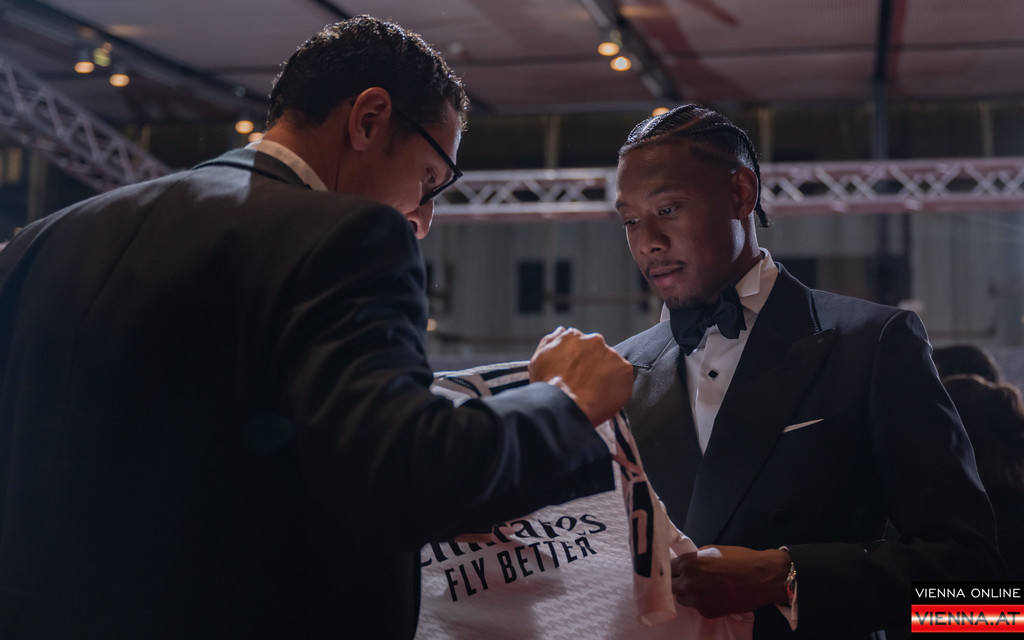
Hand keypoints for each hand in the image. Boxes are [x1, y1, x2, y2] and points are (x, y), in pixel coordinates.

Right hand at [528, 326, 633, 425]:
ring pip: (612, 364)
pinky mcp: (624, 370)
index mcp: (574, 336)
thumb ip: (551, 341)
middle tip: (585, 384)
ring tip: (594, 393)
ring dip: (606, 375)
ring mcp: (611, 355)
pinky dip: (617, 387)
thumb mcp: (539, 359)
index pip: (580, 344)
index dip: (578, 360)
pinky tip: (604, 397)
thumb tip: (561, 330)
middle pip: (597, 352)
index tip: (575, 373)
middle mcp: (594, 340)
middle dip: (593, 366)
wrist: (562, 406)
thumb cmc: (547, 385)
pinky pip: (624, 378)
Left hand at [671, 545, 790, 617]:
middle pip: (669, 585)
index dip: (670, 567)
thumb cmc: (739, 559)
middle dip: (675, 581)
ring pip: (681, 598)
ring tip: (701, 586)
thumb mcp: (711, 550)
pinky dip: (701, 602)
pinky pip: (696, 607)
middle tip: (682, 578)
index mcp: (688, 563)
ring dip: (686, 592)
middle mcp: (689, 582)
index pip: (667, 567)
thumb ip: (693, 557)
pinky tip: (713, 595)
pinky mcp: (707, 612)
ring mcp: (697, 600)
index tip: (670, 568)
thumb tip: (681, 561)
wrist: (762, 577)